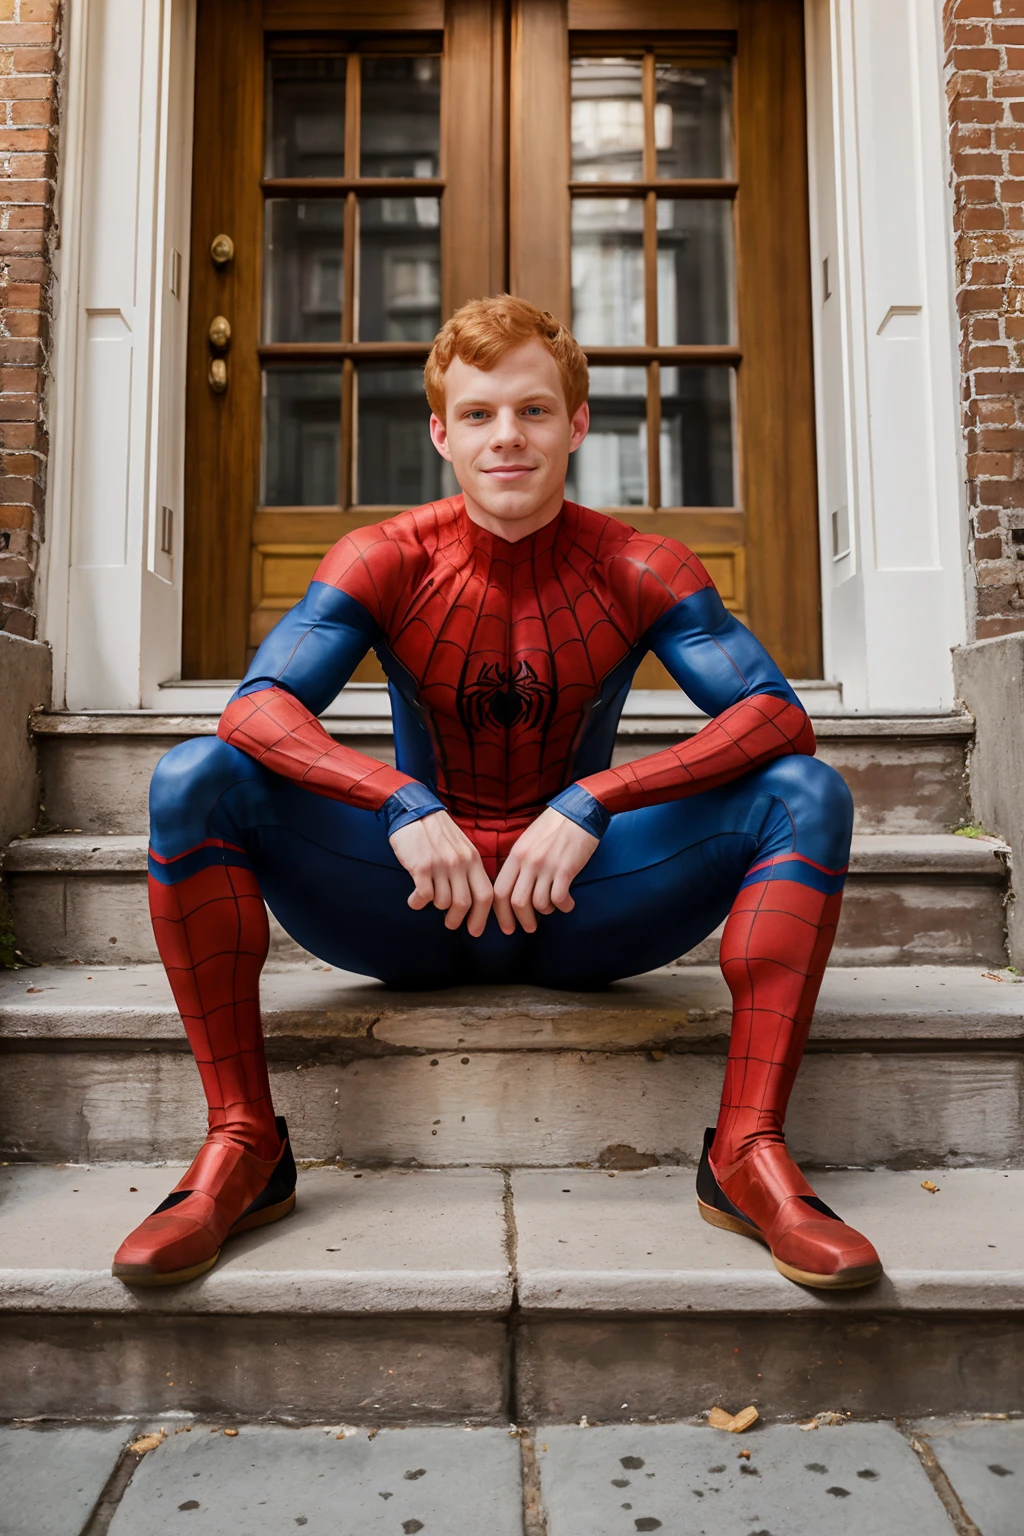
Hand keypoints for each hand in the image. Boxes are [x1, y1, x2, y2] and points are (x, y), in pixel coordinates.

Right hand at [389, 811, 493, 936]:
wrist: (414, 811)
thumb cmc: (437, 832)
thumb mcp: (462, 847)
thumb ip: (469, 868)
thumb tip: (473, 897)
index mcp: (473, 859)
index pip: (485, 894)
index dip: (482, 916)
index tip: (475, 930)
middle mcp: (460, 863)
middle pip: (465, 903)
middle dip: (458, 919)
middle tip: (451, 924)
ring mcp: (441, 865)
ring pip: (444, 902)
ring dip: (435, 907)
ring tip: (428, 901)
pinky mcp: (421, 866)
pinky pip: (424, 896)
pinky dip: (418, 903)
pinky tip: (414, 900)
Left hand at [492, 807, 599, 934]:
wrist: (579, 811)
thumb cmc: (554, 826)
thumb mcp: (527, 840)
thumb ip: (519, 862)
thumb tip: (514, 887)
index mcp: (516, 855)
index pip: (499, 891)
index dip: (500, 914)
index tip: (507, 926)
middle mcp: (528, 862)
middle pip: (516, 902)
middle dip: (522, 920)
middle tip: (529, 928)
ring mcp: (546, 866)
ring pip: (538, 903)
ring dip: (545, 912)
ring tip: (552, 909)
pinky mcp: (566, 869)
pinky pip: (559, 899)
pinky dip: (563, 906)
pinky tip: (568, 904)